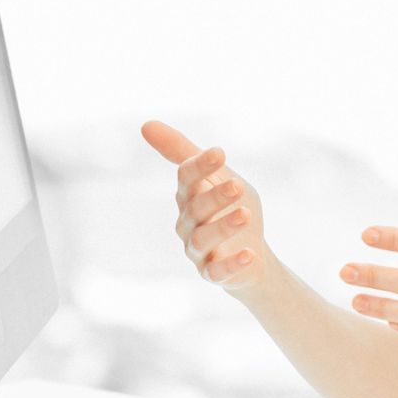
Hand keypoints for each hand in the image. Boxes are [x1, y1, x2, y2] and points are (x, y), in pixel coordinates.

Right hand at [141, 120, 271, 292]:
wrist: (253, 255)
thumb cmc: (231, 208)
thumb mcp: (217, 176)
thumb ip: (185, 152)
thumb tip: (145, 124)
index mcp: (188, 196)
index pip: (186, 178)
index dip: (200, 165)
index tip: (220, 152)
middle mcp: (187, 223)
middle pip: (196, 208)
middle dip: (215, 196)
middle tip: (237, 186)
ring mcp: (198, 250)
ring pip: (203, 238)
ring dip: (224, 226)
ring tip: (246, 215)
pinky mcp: (213, 274)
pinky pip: (218, 271)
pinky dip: (232, 263)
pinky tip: (249, 255)